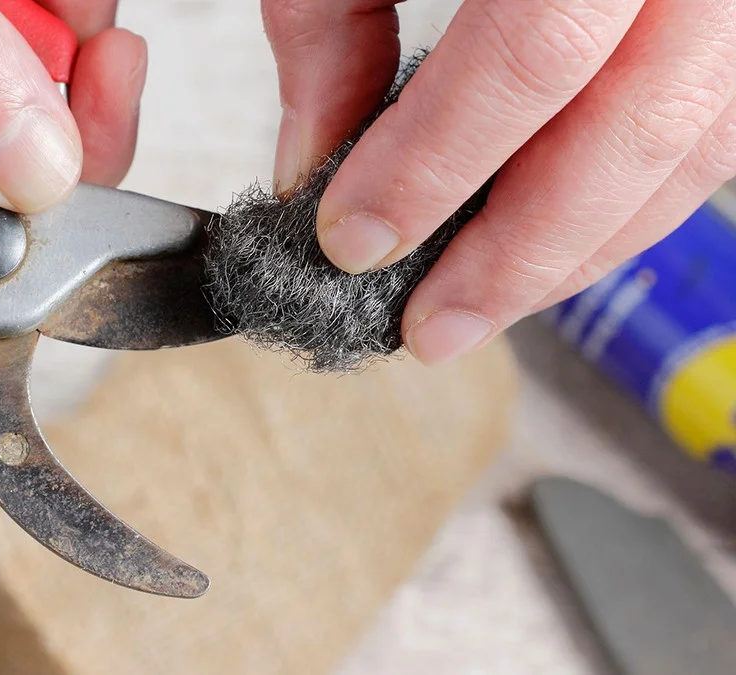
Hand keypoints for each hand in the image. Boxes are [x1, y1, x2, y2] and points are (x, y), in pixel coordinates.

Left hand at [263, 0, 735, 364]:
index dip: (435, 163)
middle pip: (637, 121)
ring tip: (486, 308)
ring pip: (694, 141)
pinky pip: (716, 127)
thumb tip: (312, 166)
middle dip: (522, 253)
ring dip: (585, 248)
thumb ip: (329, 21)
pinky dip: (633, 202)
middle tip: (429, 328)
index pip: (532, 50)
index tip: (350, 241)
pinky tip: (557, 244)